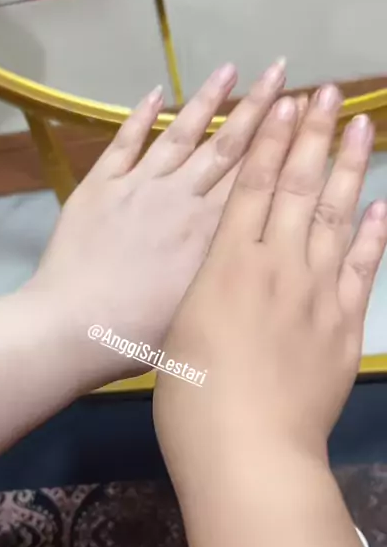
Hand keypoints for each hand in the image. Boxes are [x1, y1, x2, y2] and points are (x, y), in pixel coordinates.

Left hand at [29, 59, 286, 391]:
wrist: (74, 325)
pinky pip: (125, 143)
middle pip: (227, 145)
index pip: (253, 175)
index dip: (278, 140)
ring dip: (206, 100)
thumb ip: (227, 268)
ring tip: (229, 68)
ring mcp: (139, 186)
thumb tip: (250, 243)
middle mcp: (181, 198)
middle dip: (258, 106)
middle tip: (280, 70)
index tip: (298, 109)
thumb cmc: (139, 335)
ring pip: (181, 134)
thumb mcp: (202, 307)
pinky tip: (156, 93)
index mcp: (210, 231)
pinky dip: (140, 117)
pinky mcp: (100, 185)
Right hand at [154, 85, 386, 477]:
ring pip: (338, 216)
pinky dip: (376, 234)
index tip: (284, 103)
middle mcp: (278, 265)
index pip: (254, 187)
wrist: (247, 453)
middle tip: (330, 92)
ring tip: (363, 126)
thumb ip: (205, 288)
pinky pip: (364, 268)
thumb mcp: (179, 331)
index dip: (270, 141)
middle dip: (314, 135)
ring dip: (352, 167)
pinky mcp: (345, 325)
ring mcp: (318, 292)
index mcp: (228, 265)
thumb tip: (220, 263)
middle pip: (301, 188)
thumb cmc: (191, 399)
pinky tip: (383, 205)